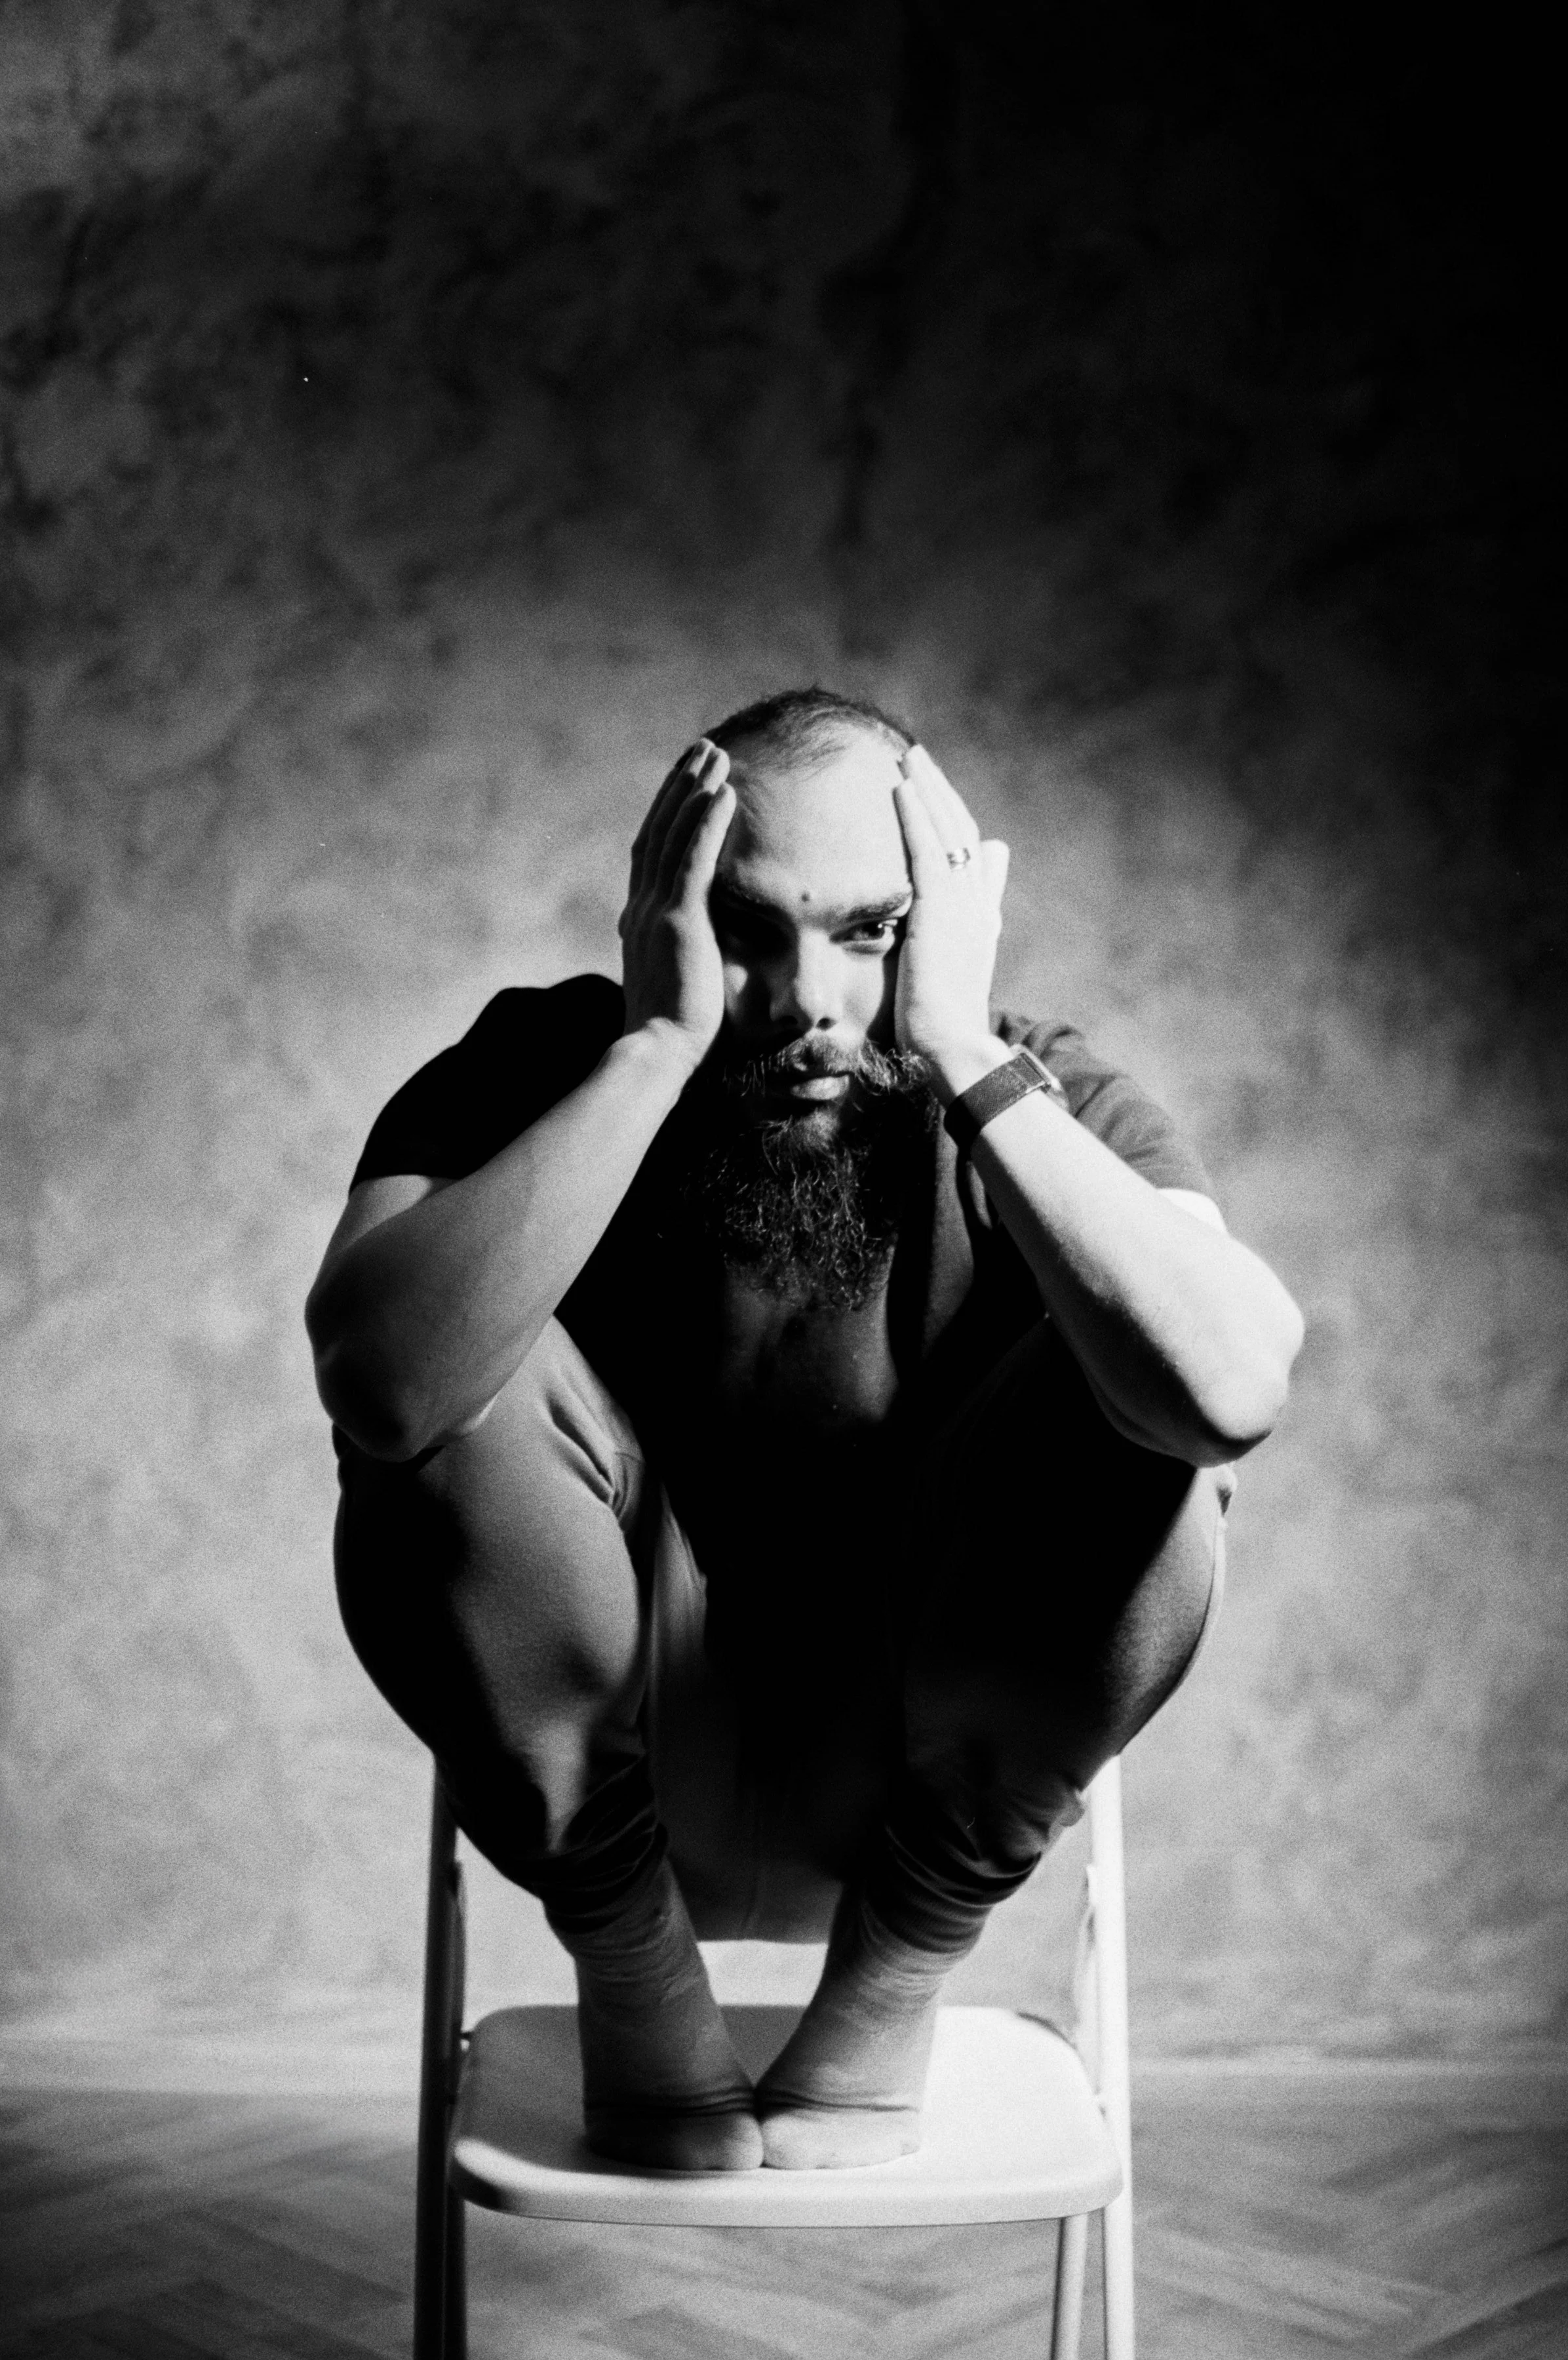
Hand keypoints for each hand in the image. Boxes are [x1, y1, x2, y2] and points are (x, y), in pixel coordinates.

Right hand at [619, 739, 735, 1070]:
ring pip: (674, 836)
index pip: (653, 855)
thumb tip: (703, 951)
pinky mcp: (678, 921)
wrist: (658, 1056)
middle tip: (701, 750)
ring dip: (694, 791)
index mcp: (642, 922)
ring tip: (715, 754)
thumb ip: (686, 956)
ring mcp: (656, 912)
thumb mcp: (679, 984)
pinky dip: (705, 823)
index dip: (668, 817)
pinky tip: (723, 792)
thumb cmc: (675, 1036)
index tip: (688, 786)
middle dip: (679, 788)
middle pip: (659, 832)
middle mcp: (642, 909)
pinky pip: (693, 860)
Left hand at [892, 745, 1009, 1076]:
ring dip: (928, 789)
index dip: (950, 815)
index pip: (969, 850)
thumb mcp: (956, 967)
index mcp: (981, 914)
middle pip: (961, 829)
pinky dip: (917, 816)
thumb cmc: (945, 1018)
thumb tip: (971, 910)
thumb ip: (962, 933)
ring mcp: (962, 905)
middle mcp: (977, 902)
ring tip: (908, 755)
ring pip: (947, 831)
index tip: (930, 787)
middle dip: (939, 790)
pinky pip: (928, 851)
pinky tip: (901, 788)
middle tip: (917, 755)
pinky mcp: (940, 913)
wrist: (953, 1047)